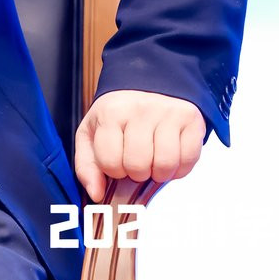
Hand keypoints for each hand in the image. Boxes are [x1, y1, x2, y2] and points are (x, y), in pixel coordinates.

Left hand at [73, 89, 204, 202]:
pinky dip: (180, 168)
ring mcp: (168, 113)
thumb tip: (96, 194)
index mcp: (111, 113)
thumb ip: (87, 166)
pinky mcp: (191, 119)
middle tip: (137, 161)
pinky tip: (171, 155)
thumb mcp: (92, 134)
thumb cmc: (118, 115)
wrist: (148, 85)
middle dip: (137, 173)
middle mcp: (140, 109)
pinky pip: (189, 160)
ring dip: (159, 172)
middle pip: (139, 166)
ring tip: (153, 159)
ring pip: (165, 165)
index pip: (111, 163)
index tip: (117, 161)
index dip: (114, 170)